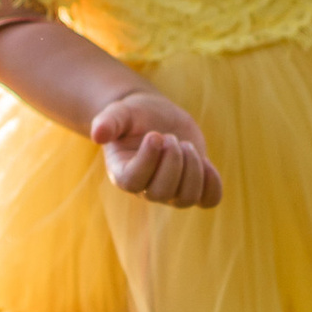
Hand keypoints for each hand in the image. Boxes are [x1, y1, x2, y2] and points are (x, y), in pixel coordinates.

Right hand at [90, 89, 221, 209]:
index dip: (148, 160)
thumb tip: (97, 135)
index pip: (133, 181)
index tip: (155, 135)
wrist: (154, 116)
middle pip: (162, 193)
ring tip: (186, 145)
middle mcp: (146, 188)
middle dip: (173, 162)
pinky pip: (209, 199)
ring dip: (193, 169)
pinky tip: (207, 162)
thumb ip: (107, 122)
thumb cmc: (133, 116)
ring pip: (187, 198)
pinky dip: (213, 184)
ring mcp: (172, 191)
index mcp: (123, 173)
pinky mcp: (194, 185)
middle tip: (171, 137)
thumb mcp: (118, 113)